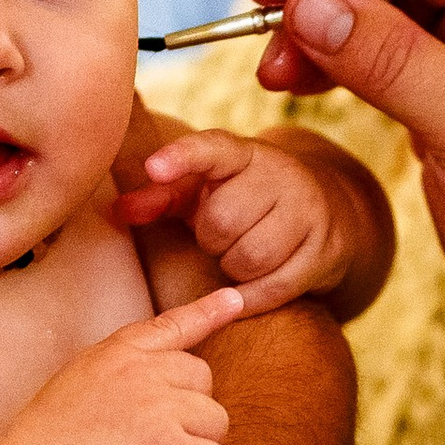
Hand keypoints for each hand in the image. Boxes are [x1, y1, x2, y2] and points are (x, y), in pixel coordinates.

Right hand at [0, 288, 242, 444]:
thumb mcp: (74, 390)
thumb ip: (117, 377)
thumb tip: (163, 387)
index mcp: (113, 355)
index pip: (169, 326)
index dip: (206, 313)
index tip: (235, 300)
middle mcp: (140, 372)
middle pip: (203, 382)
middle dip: (190, 419)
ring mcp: (158, 408)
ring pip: (217, 425)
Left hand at [113, 130, 352, 312]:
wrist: (326, 211)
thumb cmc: (245, 200)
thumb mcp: (204, 191)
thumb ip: (161, 197)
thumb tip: (118, 211)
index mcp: (244, 153)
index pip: (212, 149)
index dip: (181, 158)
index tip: (153, 168)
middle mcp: (281, 174)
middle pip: (223, 220)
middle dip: (211, 239)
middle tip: (220, 236)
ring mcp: (309, 211)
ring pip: (250, 256)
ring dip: (233, 267)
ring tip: (238, 256)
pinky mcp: (325, 250)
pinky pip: (275, 287)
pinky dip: (252, 296)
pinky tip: (249, 287)